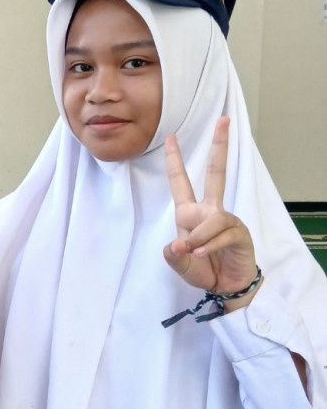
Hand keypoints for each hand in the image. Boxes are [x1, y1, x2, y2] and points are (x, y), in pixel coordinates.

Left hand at [163, 117, 259, 308]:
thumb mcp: (179, 264)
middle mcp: (209, 211)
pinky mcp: (239, 233)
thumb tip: (178, 243)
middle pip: (216, 173)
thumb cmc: (202, 269)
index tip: (169, 138)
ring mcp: (226, 220)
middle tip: (223, 121)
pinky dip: (209, 246)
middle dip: (219, 147)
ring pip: (212, 219)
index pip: (180, 182)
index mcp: (190, 214)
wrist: (225, 287)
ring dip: (199, 238)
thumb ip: (172, 255)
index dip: (174, 161)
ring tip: (194, 252)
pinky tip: (203, 254)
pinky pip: (222, 234)